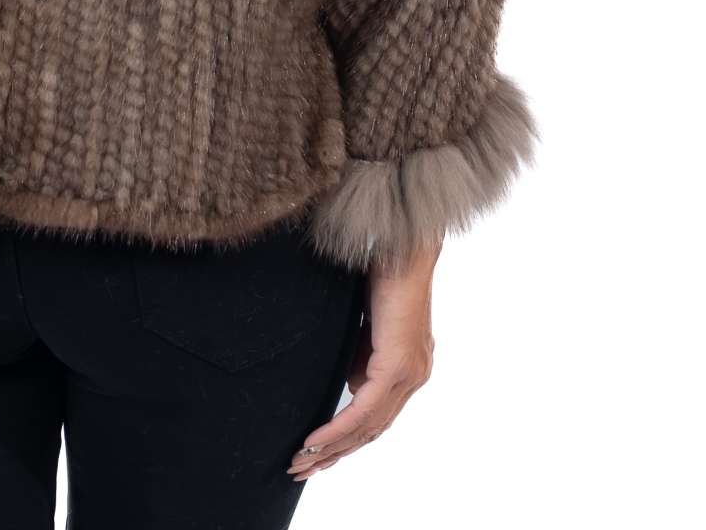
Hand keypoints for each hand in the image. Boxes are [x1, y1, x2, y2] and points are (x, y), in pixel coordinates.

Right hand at [288, 238, 439, 480]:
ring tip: (301, 462)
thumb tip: (351, 381)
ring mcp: (409, 372)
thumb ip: (364, 353)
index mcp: (410, 367)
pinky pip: (366, 409)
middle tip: (300, 470)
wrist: (402, 245)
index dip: (346, 440)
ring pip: (368, 426)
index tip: (315, 454)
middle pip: (371, 430)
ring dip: (332, 448)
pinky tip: (317, 440)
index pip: (376, 418)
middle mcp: (414, 376)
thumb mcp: (368, 323)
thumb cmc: (383, 271)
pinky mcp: (398, 364)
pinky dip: (339, 427)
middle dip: (333, 454)